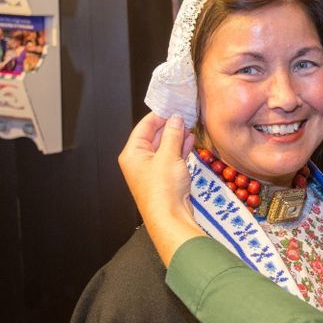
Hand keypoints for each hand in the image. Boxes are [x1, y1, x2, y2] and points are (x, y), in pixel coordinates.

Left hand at [118, 112, 202, 265]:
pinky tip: (190, 141)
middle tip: (184, 114)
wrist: (170, 217)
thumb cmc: (163, 188)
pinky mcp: (164, 178)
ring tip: (190, 125)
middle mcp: (139, 161)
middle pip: (153, 136)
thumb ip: (173, 134)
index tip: (173, 105)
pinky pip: (171, 158)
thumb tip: (176, 118)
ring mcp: (152, 170)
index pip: (144, 126)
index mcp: (132, 153)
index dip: (159, 115)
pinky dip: (180, 149)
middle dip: (169, 125)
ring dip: (176, 136)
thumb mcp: (168, 155)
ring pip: (164, 147)